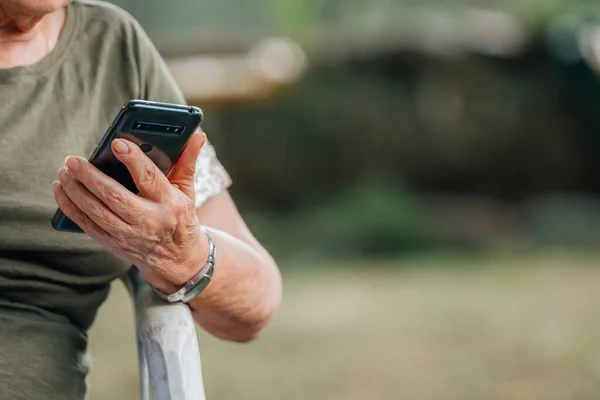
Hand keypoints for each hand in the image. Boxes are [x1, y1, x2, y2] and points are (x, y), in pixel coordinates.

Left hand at [53, 132, 207, 292]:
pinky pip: (88, 225)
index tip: (117, 144)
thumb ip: (188, 161)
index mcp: (171, 203)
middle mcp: (150, 221)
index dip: (134, 161)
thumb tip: (197, 135)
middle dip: (91, 177)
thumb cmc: (181, 217)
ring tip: (65, 172)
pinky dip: (71, 208)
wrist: (178, 260)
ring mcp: (130, 235)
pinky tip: (62, 190)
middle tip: (74, 160)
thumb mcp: (187, 190)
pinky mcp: (114, 244)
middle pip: (115, 197)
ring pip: (97, 212)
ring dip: (76, 191)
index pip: (150, 179)